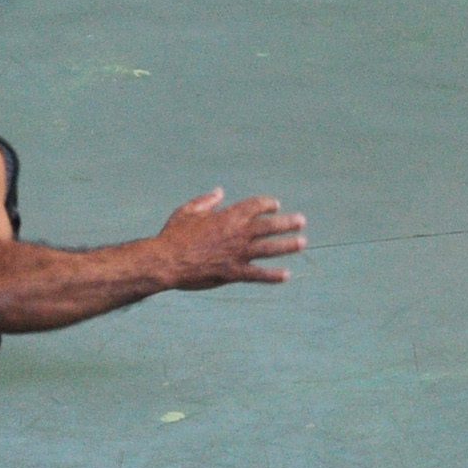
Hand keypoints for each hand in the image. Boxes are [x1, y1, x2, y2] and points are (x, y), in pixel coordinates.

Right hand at [156, 188, 305, 288]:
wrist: (165, 261)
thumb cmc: (173, 235)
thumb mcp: (188, 211)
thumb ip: (206, 201)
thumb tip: (220, 192)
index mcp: (228, 216)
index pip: (256, 206)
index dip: (267, 204)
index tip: (275, 206)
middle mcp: (238, 233)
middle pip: (269, 226)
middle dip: (287, 223)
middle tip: (301, 221)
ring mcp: (237, 253)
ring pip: (269, 248)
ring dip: (287, 245)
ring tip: (302, 243)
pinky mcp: (233, 272)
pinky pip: (257, 274)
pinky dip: (272, 276)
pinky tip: (286, 276)